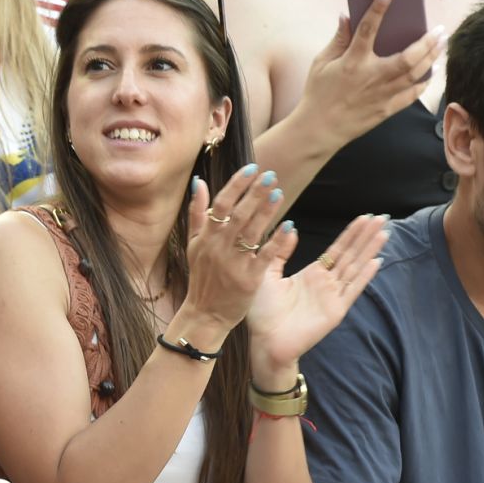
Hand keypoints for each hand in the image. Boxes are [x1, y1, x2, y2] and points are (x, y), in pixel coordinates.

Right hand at [179, 165, 290, 332]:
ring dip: (266, 211)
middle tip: (270, 175)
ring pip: (251, 232)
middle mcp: (219, 248)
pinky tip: (289, 225)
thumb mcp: (194, 245)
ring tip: (278, 192)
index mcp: (206, 238)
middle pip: (238, 215)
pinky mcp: (249, 280)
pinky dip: (277, 240)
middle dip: (254, 193)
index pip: (220, 205)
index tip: (251, 168)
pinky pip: (265, 256)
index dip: (236, 185)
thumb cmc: (202, 278)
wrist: (205, 314)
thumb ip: (197, 213)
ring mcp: (234, 264)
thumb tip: (200, 183)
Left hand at [244, 212, 387, 379]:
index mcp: (312, 274)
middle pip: (351, 254)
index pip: (337, 249)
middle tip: (382, 217)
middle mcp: (326, 283)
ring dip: (369, 250)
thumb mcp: (267, 274)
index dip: (351, 234)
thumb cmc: (263, 312)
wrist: (265, 341)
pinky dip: (364, 276)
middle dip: (366, 236)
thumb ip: (280, 252)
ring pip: (355, 267)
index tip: (364, 217)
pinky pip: (352, 290)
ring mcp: (333, 296)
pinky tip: (376, 261)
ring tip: (384, 233)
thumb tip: (291, 228)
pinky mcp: (335, 310)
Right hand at [294, 0, 441, 151]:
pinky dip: (426, 81)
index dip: (378, 8)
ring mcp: (383, 94)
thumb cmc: (318, 94)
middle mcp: (371, 77)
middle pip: (408, 56)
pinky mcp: (388, 109)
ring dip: (433, 57)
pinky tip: (432, 70)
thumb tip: (347, 16)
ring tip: (441, 44)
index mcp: (352, 62)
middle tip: (438, 28)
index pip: (367, 29)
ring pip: (417, 73)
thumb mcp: (321, 63)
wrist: (319, 129)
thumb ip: (338, 39)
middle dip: (427, 40)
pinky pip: (413, 94)